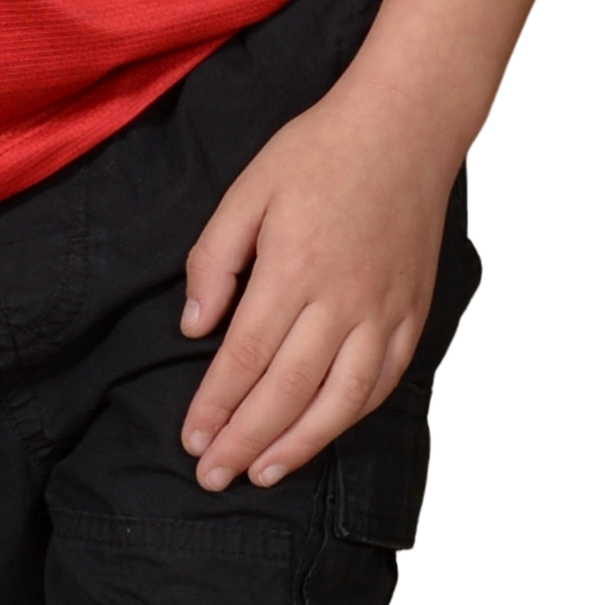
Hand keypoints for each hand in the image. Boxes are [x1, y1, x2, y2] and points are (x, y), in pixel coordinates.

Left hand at [176, 85, 446, 492]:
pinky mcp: (413, 314)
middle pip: (286, 390)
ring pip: (339, 401)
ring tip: (262, 474)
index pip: (245, 356)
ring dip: (298, 445)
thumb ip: (214, 259)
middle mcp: (342, 301)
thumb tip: (193, 327)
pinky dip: (350, 416)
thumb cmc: (318, 152)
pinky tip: (322, 433)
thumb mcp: (249, 188)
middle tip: (212, 476)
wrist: (403, 128)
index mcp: (294, 267)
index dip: (216, 405)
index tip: (192, 439)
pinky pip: (383, 382)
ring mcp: (384, 312)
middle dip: (244, 440)